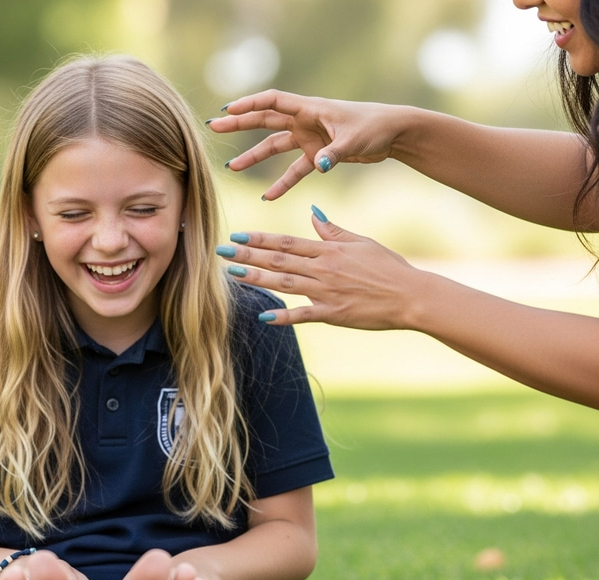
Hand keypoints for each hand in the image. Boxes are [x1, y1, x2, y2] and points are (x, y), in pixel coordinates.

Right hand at [208, 90, 398, 198]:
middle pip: (265, 121)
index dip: (250, 104)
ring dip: (254, 156)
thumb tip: (318, 165)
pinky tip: (268, 197)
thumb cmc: (375, 127)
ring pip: (274, 147)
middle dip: (240, 124)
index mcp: (310, 109)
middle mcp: (305, 121)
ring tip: (232, 167)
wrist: (393, 134)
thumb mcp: (354, 140)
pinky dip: (282, 183)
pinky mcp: (317, 155)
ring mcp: (309, 138)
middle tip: (214, 128)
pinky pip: (294, 171)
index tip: (228, 109)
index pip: (273, 102)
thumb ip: (333, 153)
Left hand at [222, 209, 422, 330]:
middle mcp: (323, 269)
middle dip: (247, 255)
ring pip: (284, 282)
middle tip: (220, 252)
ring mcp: (327, 292)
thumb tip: (312, 212)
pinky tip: (263, 316)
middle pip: (278, 260)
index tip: (237, 236)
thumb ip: (333, 230)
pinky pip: (304, 315)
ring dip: (256, 278)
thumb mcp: (360, 243)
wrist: (411, 294)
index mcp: (328, 250)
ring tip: (232, 274)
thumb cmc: (388, 267)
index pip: (286, 242)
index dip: (259, 239)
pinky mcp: (334, 314)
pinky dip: (284, 316)